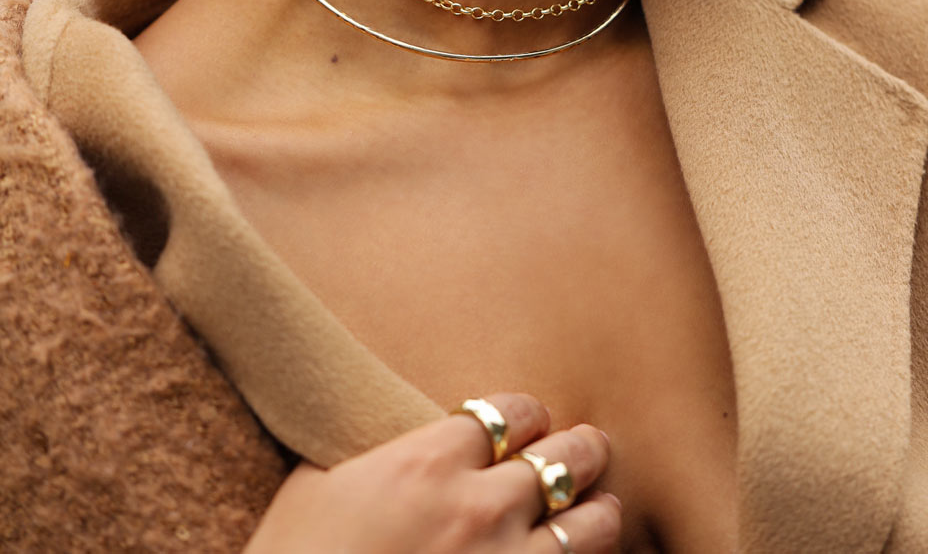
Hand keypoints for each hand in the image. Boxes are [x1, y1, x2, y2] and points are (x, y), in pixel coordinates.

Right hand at [243, 392, 620, 552]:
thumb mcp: (316, 486)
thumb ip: (371, 452)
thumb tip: (391, 436)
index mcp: (429, 463)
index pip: (509, 412)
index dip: (525, 413)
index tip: (527, 421)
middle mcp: (479, 508)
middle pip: (563, 456)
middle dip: (579, 448)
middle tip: (588, 447)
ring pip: (591, 524)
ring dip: (599, 510)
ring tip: (602, 505)